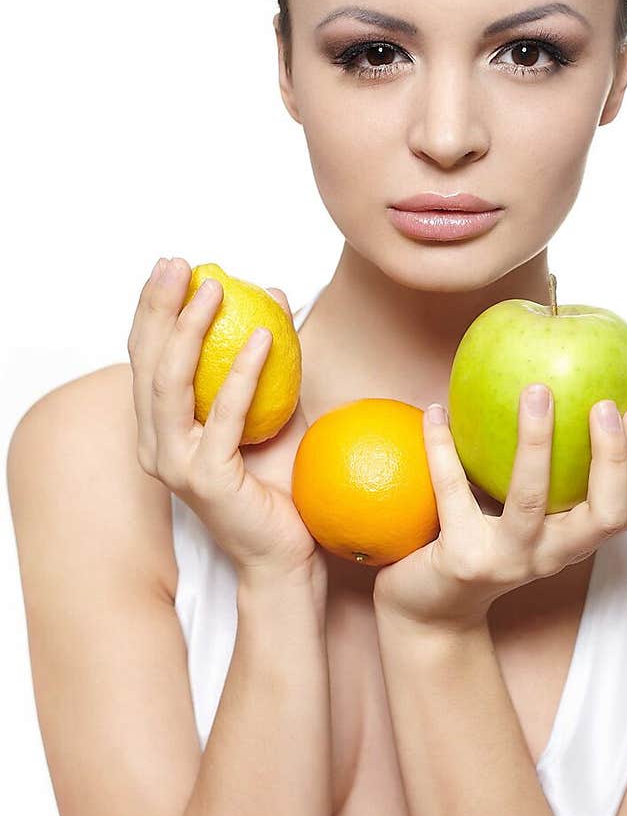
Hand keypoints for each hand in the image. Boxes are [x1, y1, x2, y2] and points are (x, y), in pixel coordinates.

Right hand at [127, 256, 324, 591]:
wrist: (290, 553)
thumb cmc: (283, 483)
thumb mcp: (276, 406)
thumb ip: (267, 356)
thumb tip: (273, 293)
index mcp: (162, 429)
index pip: (147, 358)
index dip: (154, 308)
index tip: (175, 265)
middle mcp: (157, 445)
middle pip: (147, 362)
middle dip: (159, 305)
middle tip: (181, 262)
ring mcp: (177, 465)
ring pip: (170, 384)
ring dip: (191, 329)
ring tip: (216, 288)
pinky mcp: (206, 480)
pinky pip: (224, 416)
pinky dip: (242, 373)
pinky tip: (266, 338)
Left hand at [372, 387, 626, 629]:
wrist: (428, 610)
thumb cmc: (480, 542)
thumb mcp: (522, 511)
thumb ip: (547, 468)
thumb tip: (560, 381)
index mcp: (574, 541)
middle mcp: (551, 557)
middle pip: (606, 513)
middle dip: (613, 456)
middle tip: (602, 403)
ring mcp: (507, 561)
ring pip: (533, 501)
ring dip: (537, 442)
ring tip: (535, 392)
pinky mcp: (462, 559)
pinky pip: (452, 490)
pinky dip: (442, 445)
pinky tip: (435, 410)